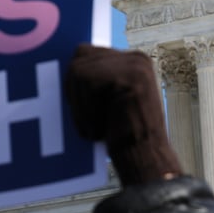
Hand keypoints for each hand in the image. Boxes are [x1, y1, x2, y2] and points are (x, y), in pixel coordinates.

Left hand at [65, 44, 180, 183]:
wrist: (147, 160)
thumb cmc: (123, 137)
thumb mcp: (108, 102)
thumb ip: (95, 81)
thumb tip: (67, 66)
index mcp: (132, 62)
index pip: (86, 53)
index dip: (73, 81)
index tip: (77, 109)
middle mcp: (137, 59)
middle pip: (80, 56)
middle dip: (73, 91)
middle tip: (84, 123)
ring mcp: (135, 66)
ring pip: (80, 72)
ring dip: (78, 106)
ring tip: (92, 130)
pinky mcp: (131, 77)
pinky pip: (88, 83)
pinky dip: (85, 111)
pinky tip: (98, 130)